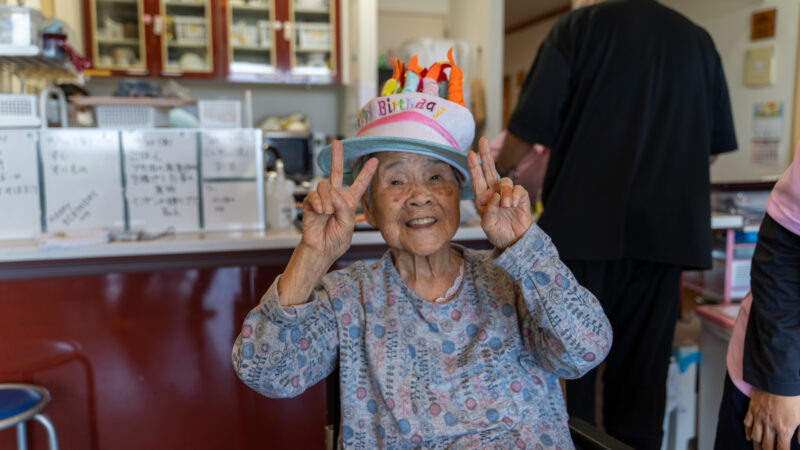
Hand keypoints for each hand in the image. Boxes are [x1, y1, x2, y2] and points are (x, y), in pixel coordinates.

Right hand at [301, 141, 377, 263]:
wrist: (321, 250)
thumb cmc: (336, 240)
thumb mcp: (348, 225)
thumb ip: (344, 208)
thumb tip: (334, 193)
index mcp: (349, 203)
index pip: (358, 185)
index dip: (366, 173)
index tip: (374, 161)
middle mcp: (335, 198)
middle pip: (336, 173)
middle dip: (337, 157)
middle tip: (336, 143)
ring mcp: (322, 200)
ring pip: (324, 185)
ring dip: (328, 199)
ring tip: (328, 212)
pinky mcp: (310, 204)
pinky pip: (314, 195)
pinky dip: (318, 203)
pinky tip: (321, 212)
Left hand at [468, 137, 532, 249]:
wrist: (514, 242)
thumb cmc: (498, 234)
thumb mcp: (488, 225)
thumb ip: (489, 210)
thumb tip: (495, 194)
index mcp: (483, 198)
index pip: (477, 179)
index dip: (474, 166)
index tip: (470, 153)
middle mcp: (494, 193)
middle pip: (490, 169)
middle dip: (487, 154)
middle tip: (483, 140)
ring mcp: (507, 194)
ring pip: (505, 181)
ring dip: (505, 193)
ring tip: (506, 207)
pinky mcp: (520, 197)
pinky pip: (518, 189)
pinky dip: (515, 197)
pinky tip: (514, 206)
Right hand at [744, 388, 799, 449]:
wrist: (780, 380)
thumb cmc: (793, 397)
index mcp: (784, 429)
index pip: (782, 448)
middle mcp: (770, 426)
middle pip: (767, 446)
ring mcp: (759, 418)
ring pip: (756, 437)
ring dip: (757, 446)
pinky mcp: (753, 409)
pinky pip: (747, 424)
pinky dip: (748, 432)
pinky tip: (749, 437)